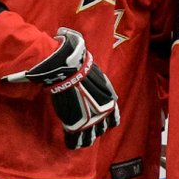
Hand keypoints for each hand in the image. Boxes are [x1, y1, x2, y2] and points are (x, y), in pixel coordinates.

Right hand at [3, 28, 119, 149]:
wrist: (67, 69)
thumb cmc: (77, 60)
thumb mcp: (88, 60)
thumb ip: (85, 59)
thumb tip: (64, 35)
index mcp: (110, 97)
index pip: (114, 114)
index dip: (108, 117)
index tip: (103, 118)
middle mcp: (104, 111)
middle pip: (103, 127)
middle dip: (96, 128)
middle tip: (88, 128)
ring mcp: (90, 120)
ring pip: (91, 136)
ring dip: (85, 137)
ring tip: (79, 138)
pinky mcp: (76, 125)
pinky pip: (75, 140)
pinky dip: (72, 142)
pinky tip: (70, 143)